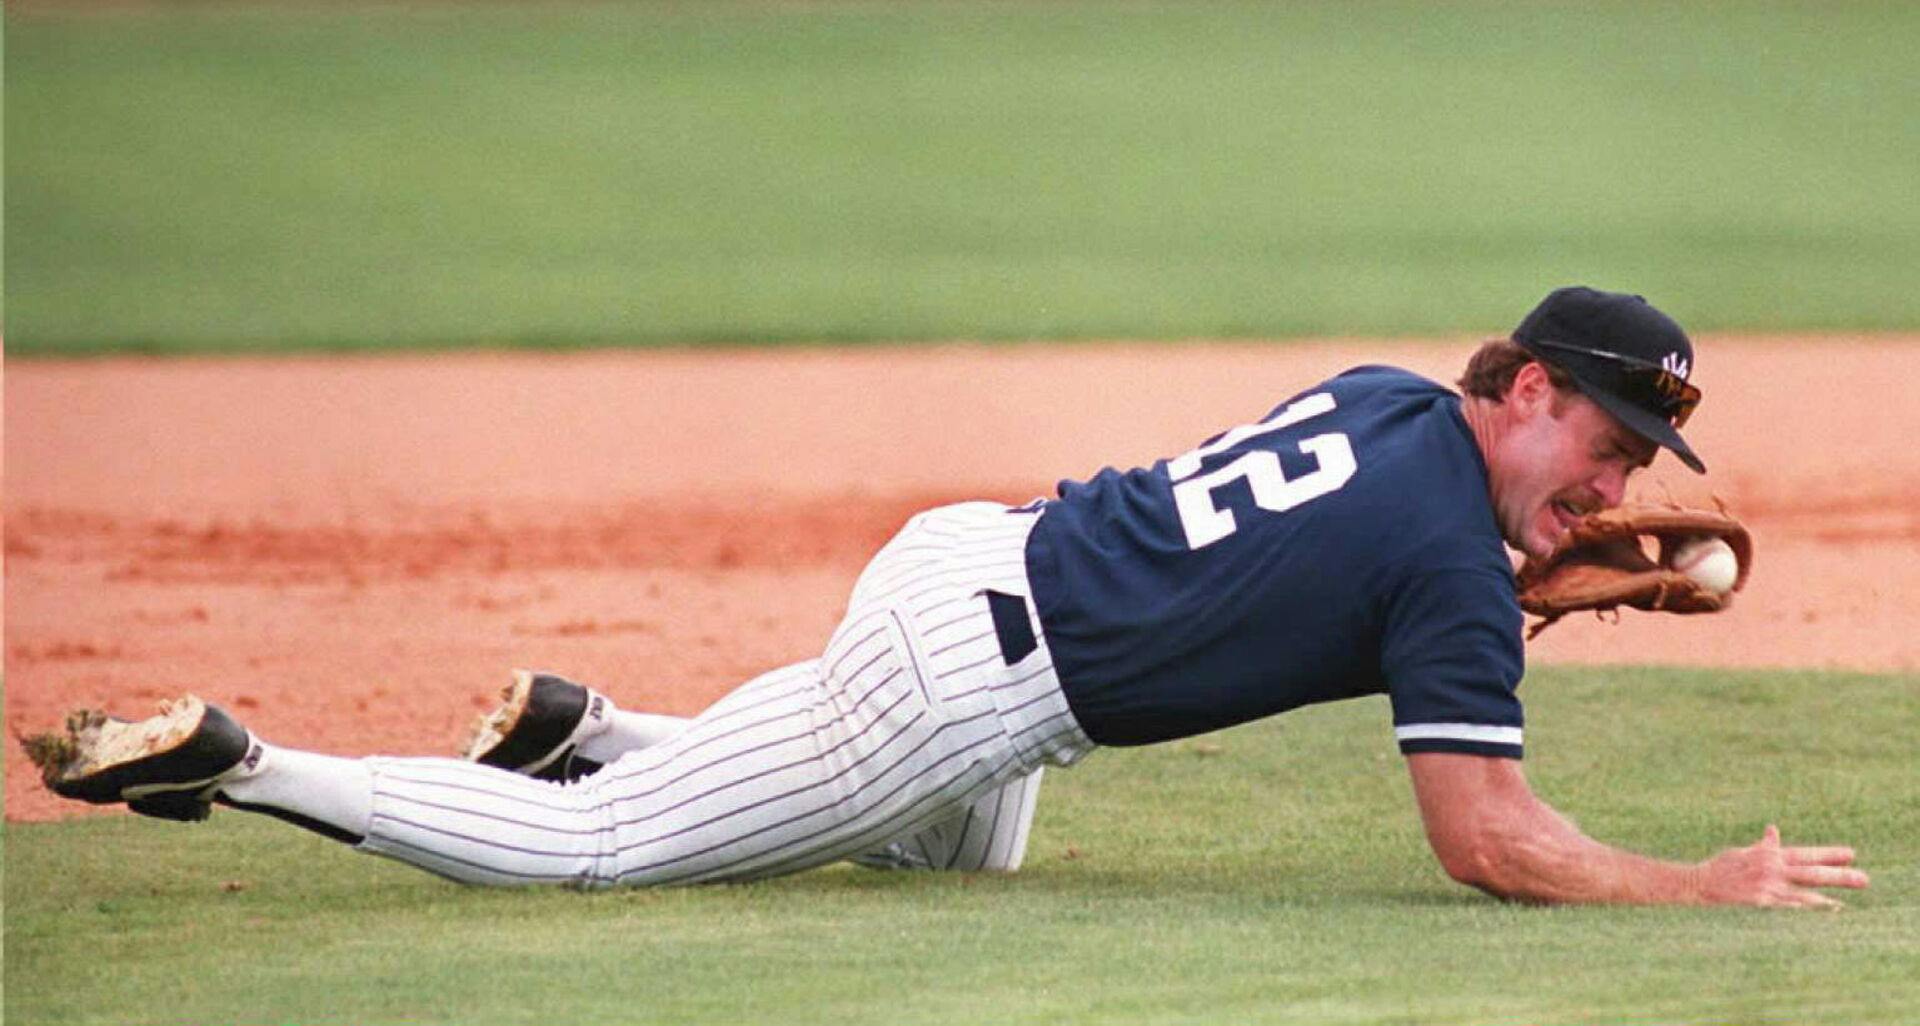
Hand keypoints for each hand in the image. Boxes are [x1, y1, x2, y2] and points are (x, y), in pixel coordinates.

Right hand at [1697, 824, 1868, 908]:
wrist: (1698, 882)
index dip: (1829, 854)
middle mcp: (1772, 868)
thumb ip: (1764, 845)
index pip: (1805, 853)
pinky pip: (1788, 906)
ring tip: (1845, 900)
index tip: (1851, 854)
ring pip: (1803, 891)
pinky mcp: (1760, 901)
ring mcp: (1767, 886)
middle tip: (1864, 879)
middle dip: (1838, 875)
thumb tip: (1774, 829)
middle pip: (1812, 872)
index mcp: (1769, 855)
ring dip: (1827, 896)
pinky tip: (1818, 911)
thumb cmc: (1720, 867)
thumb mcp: (1743, 851)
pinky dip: (1805, 908)